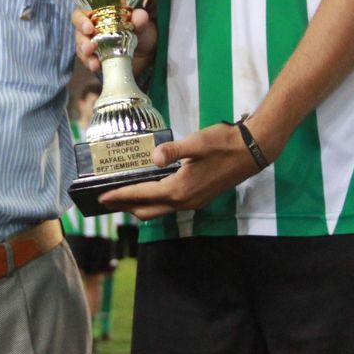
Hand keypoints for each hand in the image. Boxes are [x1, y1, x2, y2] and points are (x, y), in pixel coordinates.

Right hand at [73, 8, 155, 74]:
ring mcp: (91, 43)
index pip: (81, 13)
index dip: (81, 20)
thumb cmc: (141, 31)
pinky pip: (88, 61)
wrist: (146, 52)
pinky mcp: (94, 58)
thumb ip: (140, 19)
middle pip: (78, 32)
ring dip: (86, 55)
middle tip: (90, 48)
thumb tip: (140, 16)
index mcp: (97, 13)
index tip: (89, 28)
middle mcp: (90, 28)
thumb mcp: (142, 24)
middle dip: (82, 41)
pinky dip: (91, 64)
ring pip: (81, 48)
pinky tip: (96, 67)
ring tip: (94, 63)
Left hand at [99, 121, 261, 219]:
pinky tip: (149, 192)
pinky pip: (169, 207)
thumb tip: (153, 157)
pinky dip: (154, 203)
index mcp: (179, 189)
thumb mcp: (197, 142)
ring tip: (123, 198)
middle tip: (106, 200)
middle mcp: (184, 201)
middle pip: (147, 211)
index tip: (101, 197)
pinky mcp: (199, 198)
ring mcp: (193, 202)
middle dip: (125, 207)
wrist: (252, 151)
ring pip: (159, 211)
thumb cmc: (224, 143)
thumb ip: (174, 150)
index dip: (120, 196)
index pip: (142, 195)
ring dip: (139, 206)